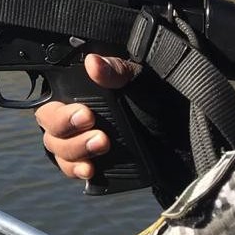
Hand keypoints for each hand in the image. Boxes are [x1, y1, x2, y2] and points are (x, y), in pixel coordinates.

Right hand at [37, 54, 197, 205]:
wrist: (183, 129)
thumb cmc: (157, 96)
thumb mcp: (139, 78)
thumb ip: (116, 71)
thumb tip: (93, 63)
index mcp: (77, 95)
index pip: (51, 105)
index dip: (61, 113)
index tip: (86, 114)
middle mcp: (72, 120)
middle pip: (51, 132)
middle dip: (70, 134)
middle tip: (99, 134)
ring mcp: (80, 143)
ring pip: (59, 152)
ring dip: (76, 152)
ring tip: (102, 146)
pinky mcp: (92, 162)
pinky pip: (73, 170)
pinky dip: (78, 171)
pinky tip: (90, 170)